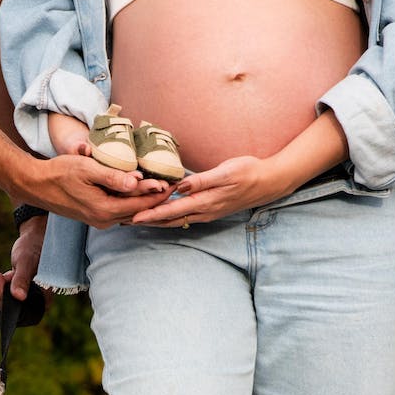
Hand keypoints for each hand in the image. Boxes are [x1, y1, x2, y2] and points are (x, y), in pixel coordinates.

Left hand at [0, 215, 47, 312]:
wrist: (33, 239)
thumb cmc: (34, 248)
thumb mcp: (27, 263)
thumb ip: (22, 279)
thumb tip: (19, 297)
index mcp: (43, 300)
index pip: (22, 314)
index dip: (7, 304)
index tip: (2, 283)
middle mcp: (34, 303)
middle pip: (8, 310)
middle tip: (0, 276)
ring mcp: (24, 299)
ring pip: (1, 305)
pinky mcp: (15, 293)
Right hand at [42, 114, 172, 217]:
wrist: (36, 185)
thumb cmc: (60, 172)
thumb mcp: (87, 168)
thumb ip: (113, 177)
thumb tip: (137, 182)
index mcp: (105, 209)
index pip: (141, 203)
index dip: (160, 193)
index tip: (176, 184)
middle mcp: (104, 220)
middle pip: (139, 209)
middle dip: (157, 199)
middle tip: (176, 186)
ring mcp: (99, 220)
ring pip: (130, 211)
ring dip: (145, 200)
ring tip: (163, 188)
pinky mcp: (95, 216)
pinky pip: (120, 210)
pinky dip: (132, 202)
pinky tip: (140, 192)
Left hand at [129, 156, 294, 226]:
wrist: (269, 182)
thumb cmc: (248, 172)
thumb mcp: (227, 172)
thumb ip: (203, 180)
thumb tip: (180, 186)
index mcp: (205, 201)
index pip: (172, 211)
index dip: (151, 214)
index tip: (132, 217)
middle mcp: (204, 211)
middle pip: (170, 220)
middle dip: (148, 221)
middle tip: (125, 221)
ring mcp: (208, 213)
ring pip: (177, 221)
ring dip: (157, 222)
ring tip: (137, 220)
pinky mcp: (210, 210)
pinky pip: (185, 217)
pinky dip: (170, 218)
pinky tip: (161, 215)